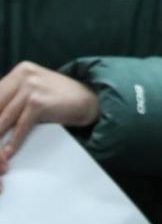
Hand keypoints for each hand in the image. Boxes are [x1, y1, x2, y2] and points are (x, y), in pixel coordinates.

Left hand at [0, 62, 101, 185]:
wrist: (91, 100)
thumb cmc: (60, 99)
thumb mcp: (35, 90)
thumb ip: (14, 97)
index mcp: (20, 71)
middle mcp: (24, 75)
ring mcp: (32, 87)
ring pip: (4, 118)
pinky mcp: (39, 102)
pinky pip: (21, 126)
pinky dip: (14, 141)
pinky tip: (9, 152)